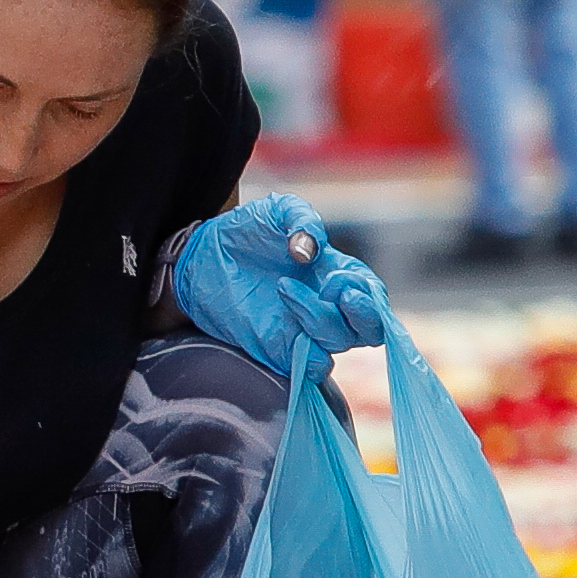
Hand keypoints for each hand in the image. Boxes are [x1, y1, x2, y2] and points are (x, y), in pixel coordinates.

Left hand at [171, 191, 389, 382]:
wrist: (203, 255)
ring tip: (283, 288)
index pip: (373, 295)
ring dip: (318, 319)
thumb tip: (310, 251)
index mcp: (338, 274)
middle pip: (370, 330)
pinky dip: (311, 358)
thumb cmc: (246, 231)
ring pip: (337, 344)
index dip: (368, 293)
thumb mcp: (276, 210)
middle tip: (335, 295)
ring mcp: (306, 329)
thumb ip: (301, 218)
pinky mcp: (281, 349)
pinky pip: (312, 367)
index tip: (337, 280)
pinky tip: (288, 328)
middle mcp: (329, 306)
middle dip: (364, 317)